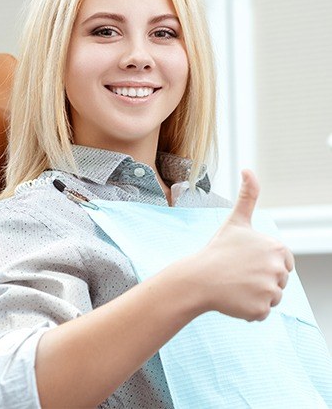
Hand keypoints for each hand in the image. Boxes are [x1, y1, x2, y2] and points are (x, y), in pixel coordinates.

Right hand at [195, 169, 293, 321]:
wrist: (198, 277)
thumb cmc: (217, 249)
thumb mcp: (236, 221)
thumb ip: (248, 195)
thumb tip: (248, 168)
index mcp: (276, 247)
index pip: (283, 262)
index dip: (264, 262)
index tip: (246, 260)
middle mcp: (278, 269)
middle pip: (279, 281)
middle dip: (261, 279)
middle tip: (238, 273)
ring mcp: (269, 291)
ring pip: (271, 297)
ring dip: (255, 294)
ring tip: (235, 285)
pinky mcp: (261, 309)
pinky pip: (261, 312)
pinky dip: (248, 309)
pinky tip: (233, 298)